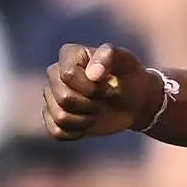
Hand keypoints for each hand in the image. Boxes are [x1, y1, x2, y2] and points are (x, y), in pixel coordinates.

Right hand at [43, 43, 158, 138]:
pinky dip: (78, 131)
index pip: (68, 75)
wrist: (134, 101)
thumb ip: (110, 56)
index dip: (92, 87)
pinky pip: (57, 132)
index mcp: (69, 55)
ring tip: (99, 109)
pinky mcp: (53, 117)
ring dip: (86, 118)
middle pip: (63, 97)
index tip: (108, 86)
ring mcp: (52, 96)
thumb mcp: (127, 62)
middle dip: (91, 103)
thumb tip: (93, 74)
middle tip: (105, 98)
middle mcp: (55, 74)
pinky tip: (89, 122)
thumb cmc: (129, 77)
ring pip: (60, 116)